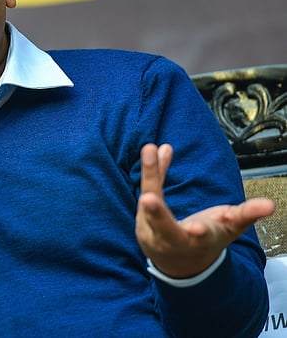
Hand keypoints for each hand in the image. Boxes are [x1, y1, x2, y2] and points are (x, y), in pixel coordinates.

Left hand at [135, 143, 275, 277]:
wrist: (181, 263)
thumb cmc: (208, 241)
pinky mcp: (142, 218)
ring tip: (151, 151)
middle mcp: (172, 239)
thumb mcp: (229, 229)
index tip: (198, 228)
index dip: (200, 233)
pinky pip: (149, 190)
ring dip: (150, 175)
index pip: (199, 239)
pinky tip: (157, 150)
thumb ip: (247, 215)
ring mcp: (153, 230)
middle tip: (148, 199)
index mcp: (199, 243)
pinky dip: (153, 170)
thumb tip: (270, 205)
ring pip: (150, 203)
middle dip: (157, 214)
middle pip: (164, 226)